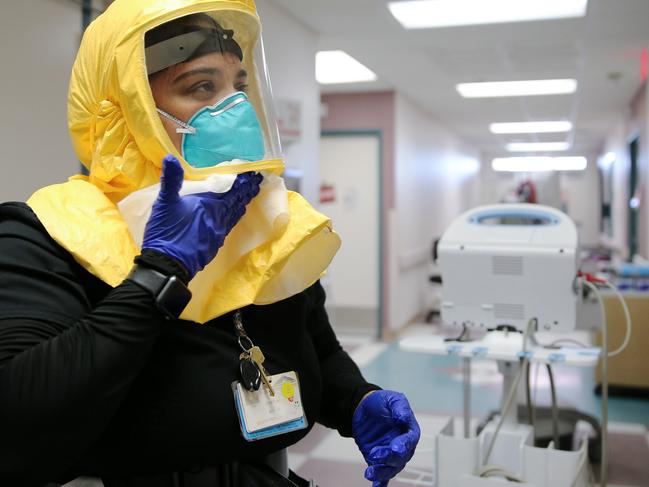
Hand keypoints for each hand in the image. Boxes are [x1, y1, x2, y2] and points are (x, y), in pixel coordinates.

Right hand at [142, 155, 262, 278]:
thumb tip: (170, 157)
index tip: (253, 174)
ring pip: (234, 214)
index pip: (231, 190)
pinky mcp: (214, 243)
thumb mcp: (165, 203)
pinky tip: (233, 216)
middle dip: (246, 191)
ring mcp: (218, 232)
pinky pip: (229, 225)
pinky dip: (234, 216)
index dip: (242, 181)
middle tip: (257, 182)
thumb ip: (171, 180)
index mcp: (209, 204)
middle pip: (236, 201)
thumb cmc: (167, 232)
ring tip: (249, 196)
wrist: (168, 266)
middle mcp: (218, 217)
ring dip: (242, 203)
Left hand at [352, 390, 419, 486]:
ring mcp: (390, 454)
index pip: (410, 440)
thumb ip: (400, 408)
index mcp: (409, 430)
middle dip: (389, 458)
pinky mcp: (378, 460)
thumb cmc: (382, 403)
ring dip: (382, 472)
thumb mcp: (392, 399)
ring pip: (391, 468)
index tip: (395, 447)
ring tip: (369, 472)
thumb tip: (403, 418)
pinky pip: (382, 474)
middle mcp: (402, 445)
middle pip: (401, 457)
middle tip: (375, 454)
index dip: (403, 445)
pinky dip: (380, 482)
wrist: (364, 408)